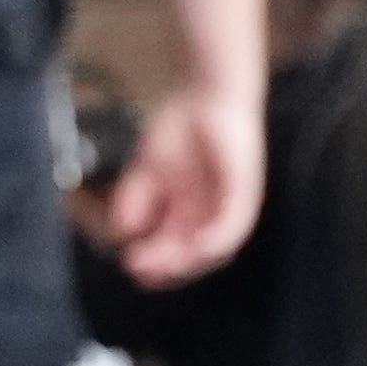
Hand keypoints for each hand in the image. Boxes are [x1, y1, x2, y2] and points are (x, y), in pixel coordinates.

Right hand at [86, 83, 265, 288]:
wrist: (206, 95)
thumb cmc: (180, 128)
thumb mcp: (149, 168)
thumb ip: (135, 198)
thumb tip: (121, 231)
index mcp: (188, 210)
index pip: (173, 245)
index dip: (153, 260)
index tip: (128, 267)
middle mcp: (210, 212)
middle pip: (190, 250)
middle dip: (165, 263)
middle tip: (139, 270)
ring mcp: (229, 204)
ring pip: (213, 245)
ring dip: (187, 258)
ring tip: (162, 265)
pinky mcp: (245, 192)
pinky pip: (234, 224)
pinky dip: (215, 238)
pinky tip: (196, 247)